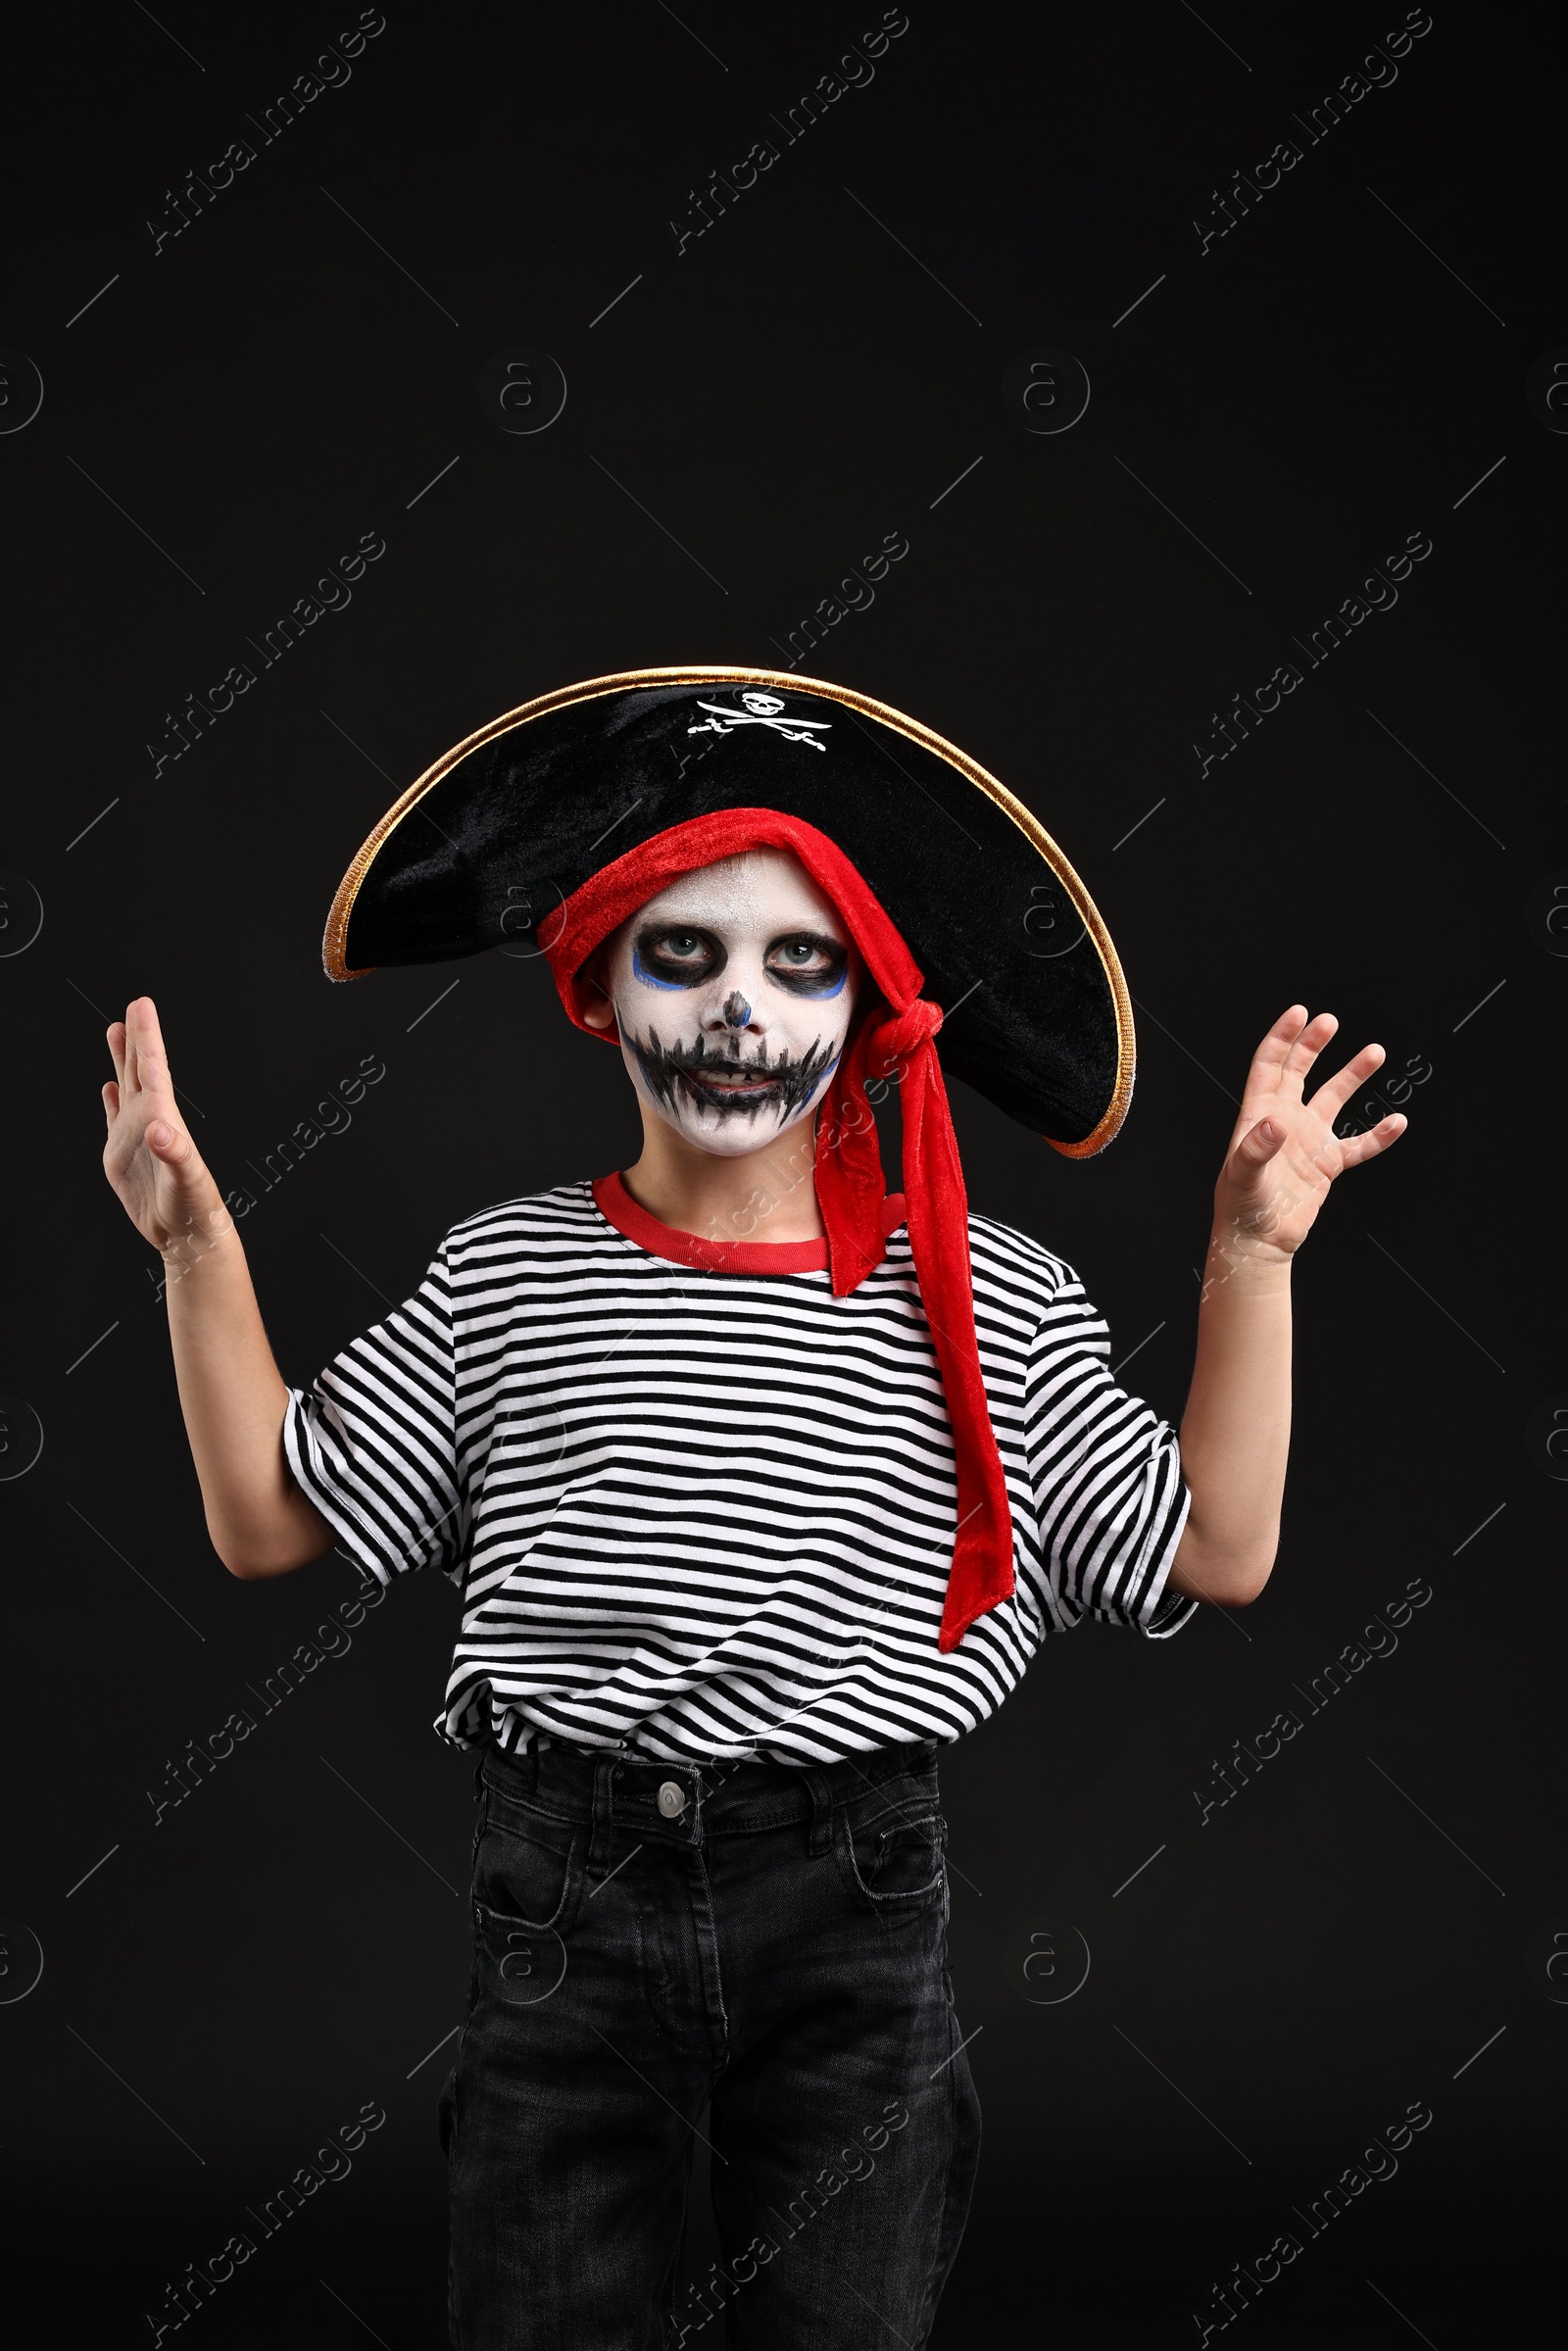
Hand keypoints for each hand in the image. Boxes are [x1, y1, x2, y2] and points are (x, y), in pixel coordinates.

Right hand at [103, 997, 226, 1256]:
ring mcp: (135, 1135)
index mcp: (164, 1118)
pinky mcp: (122, 1155)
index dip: (148, 1036)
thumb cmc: (194, 1206)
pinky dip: (112, 1100)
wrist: (186, 1233)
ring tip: (116, 1032)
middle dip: (136, 1037)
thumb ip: (175, 1152)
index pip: (154, 1068)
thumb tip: (158, 1129)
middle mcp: (150, 1120)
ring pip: (127, 1087)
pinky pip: (115, 1118)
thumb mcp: (186, 1178)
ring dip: (121, 1060)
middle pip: (140, 1069)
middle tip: (134, 1007)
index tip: (141, 1005)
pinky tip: (110, 1088)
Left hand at [1211, 1006, 1406, 1267]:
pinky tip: (1397, 1122)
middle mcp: (1285, 1120)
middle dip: (1313, 1045)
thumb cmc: (1240, 1209)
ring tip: (1375, 1051)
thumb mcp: (1242, 1176)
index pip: (1269, 1066)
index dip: (1283, 1039)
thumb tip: (1274, 1122)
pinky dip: (1378, 1135)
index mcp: (1259, 1115)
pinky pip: (1358, 1143)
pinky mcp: (1326, 1164)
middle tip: (1330, 1022)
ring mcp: (1308, 1140)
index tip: (1299, 1013)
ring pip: (1335, 1098)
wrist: (1259, 1242)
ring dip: (1353, 1075)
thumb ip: (1256, 1148)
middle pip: (1300, 1071)